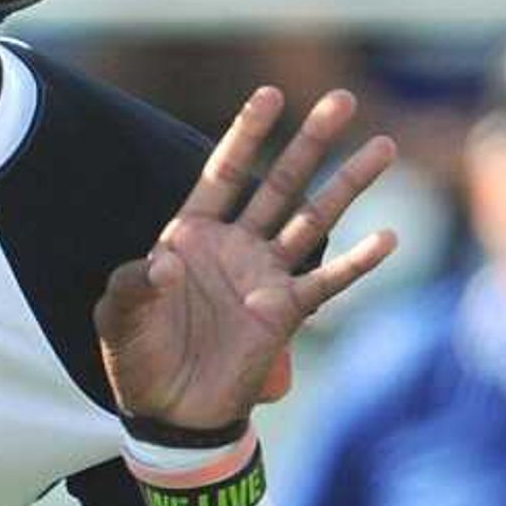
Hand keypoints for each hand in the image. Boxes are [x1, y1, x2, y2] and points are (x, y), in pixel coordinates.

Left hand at [96, 88, 397, 431]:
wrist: (168, 410)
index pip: (224, 173)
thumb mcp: (118, 318)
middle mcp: (235, 245)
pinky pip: (328, 281)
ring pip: (312, 219)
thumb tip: (166, 263)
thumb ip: (132, 286)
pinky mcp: (286, 313)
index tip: (269, 95)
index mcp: (191, 234)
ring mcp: (264, 275)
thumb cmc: (137, 356)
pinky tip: (387, 236)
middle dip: (310, 141)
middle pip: (280, 182)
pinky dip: (356, 260)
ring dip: (347, 185)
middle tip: (343, 98)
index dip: (246, 134)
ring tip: (382, 146)